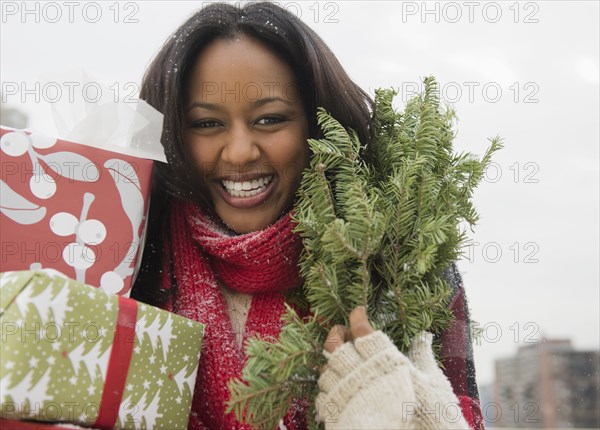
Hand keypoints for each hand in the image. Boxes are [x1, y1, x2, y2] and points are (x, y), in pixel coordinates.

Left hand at [315, 307, 469, 429]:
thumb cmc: (429, 414)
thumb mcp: (432, 382)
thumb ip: (423, 356)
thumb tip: (424, 335)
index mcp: (384, 361)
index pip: (362, 330)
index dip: (357, 317)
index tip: (358, 312)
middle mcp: (361, 374)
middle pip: (336, 346)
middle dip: (337, 334)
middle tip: (342, 331)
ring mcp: (346, 394)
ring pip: (327, 369)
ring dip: (332, 363)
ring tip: (340, 361)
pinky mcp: (338, 414)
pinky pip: (323, 395)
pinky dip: (328, 388)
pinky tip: (337, 386)